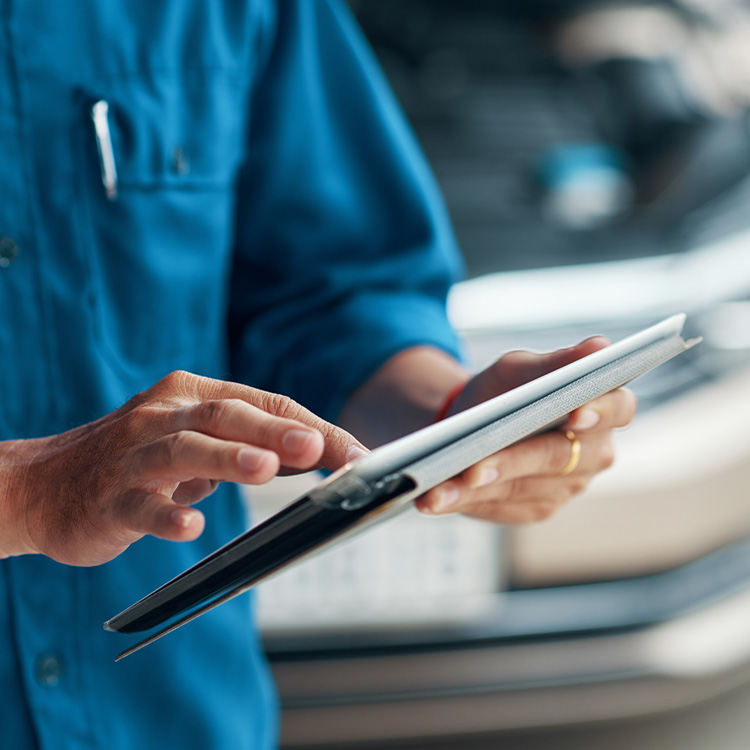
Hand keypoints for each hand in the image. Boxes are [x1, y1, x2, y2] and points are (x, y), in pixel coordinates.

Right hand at [0, 371, 365, 565]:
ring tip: (266, 470)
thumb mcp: (195, 442)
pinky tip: (191, 526)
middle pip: (226, 416)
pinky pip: (138, 506)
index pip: (262, 404)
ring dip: (227, 458)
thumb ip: (249, 444)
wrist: (44, 484)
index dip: (310, 428)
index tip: (353, 452)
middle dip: (275, 432)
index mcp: (191, 396)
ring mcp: (132, 457)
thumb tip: (320, 452)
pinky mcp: (107, 499)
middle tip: (318, 449)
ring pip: (183, 450)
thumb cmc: (136, 460)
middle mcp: (163, 416)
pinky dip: (166, 514)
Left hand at [416, 337, 636, 522]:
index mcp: (603, 408)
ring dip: (476, 489)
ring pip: (522, 488)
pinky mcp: (537, 508)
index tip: (573, 415)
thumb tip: (597, 348)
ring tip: (436, 488)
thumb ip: (553, 363)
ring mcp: (567, 486)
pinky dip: (464, 502)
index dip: (598, 412)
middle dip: (513, 461)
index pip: (617, 408)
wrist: (469, 425)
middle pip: (559, 457)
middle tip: (474, 468)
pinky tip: (436, 498)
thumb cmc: (502, 391)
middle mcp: (594, 452)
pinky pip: (500, 508)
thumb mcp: (518, 369)